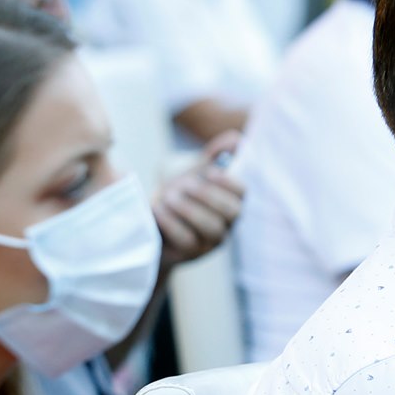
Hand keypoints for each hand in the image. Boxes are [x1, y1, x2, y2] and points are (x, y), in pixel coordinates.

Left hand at [154, 131, 244, 270]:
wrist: (152, 223)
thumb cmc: (178, 195)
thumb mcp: (194, 172)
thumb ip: (214, 154)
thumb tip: (234, 140)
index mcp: (230, 202)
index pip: (242, 193)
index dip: (229, 182)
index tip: (210, 171)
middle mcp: (226, 224)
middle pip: (232, 212)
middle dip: (208, 195)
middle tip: (184, 185)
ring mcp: (210, 242)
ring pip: (212, 228)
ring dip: (189, 208)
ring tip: (168, 196)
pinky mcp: (190, 254)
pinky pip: (187, 240)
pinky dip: (172, 222)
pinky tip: (158, 208)